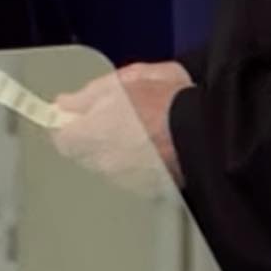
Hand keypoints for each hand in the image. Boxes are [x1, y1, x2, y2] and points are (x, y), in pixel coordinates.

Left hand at [51, 62, 192, 189]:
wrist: (210, 132)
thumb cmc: (167, 102)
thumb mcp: (124, 80)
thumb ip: (87, 95)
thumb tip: (64, 104)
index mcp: (89, 135)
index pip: (60, 137)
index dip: (66, 123)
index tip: (74, 113)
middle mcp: (103, 164)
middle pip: (84, 152)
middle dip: (92, 135)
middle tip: (115, 114)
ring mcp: (126, 180)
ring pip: (109, 163)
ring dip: (116, 149)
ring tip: (141, 128)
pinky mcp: (148, 190)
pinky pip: (133, 174)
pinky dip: (137, 162)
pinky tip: (155, 145)